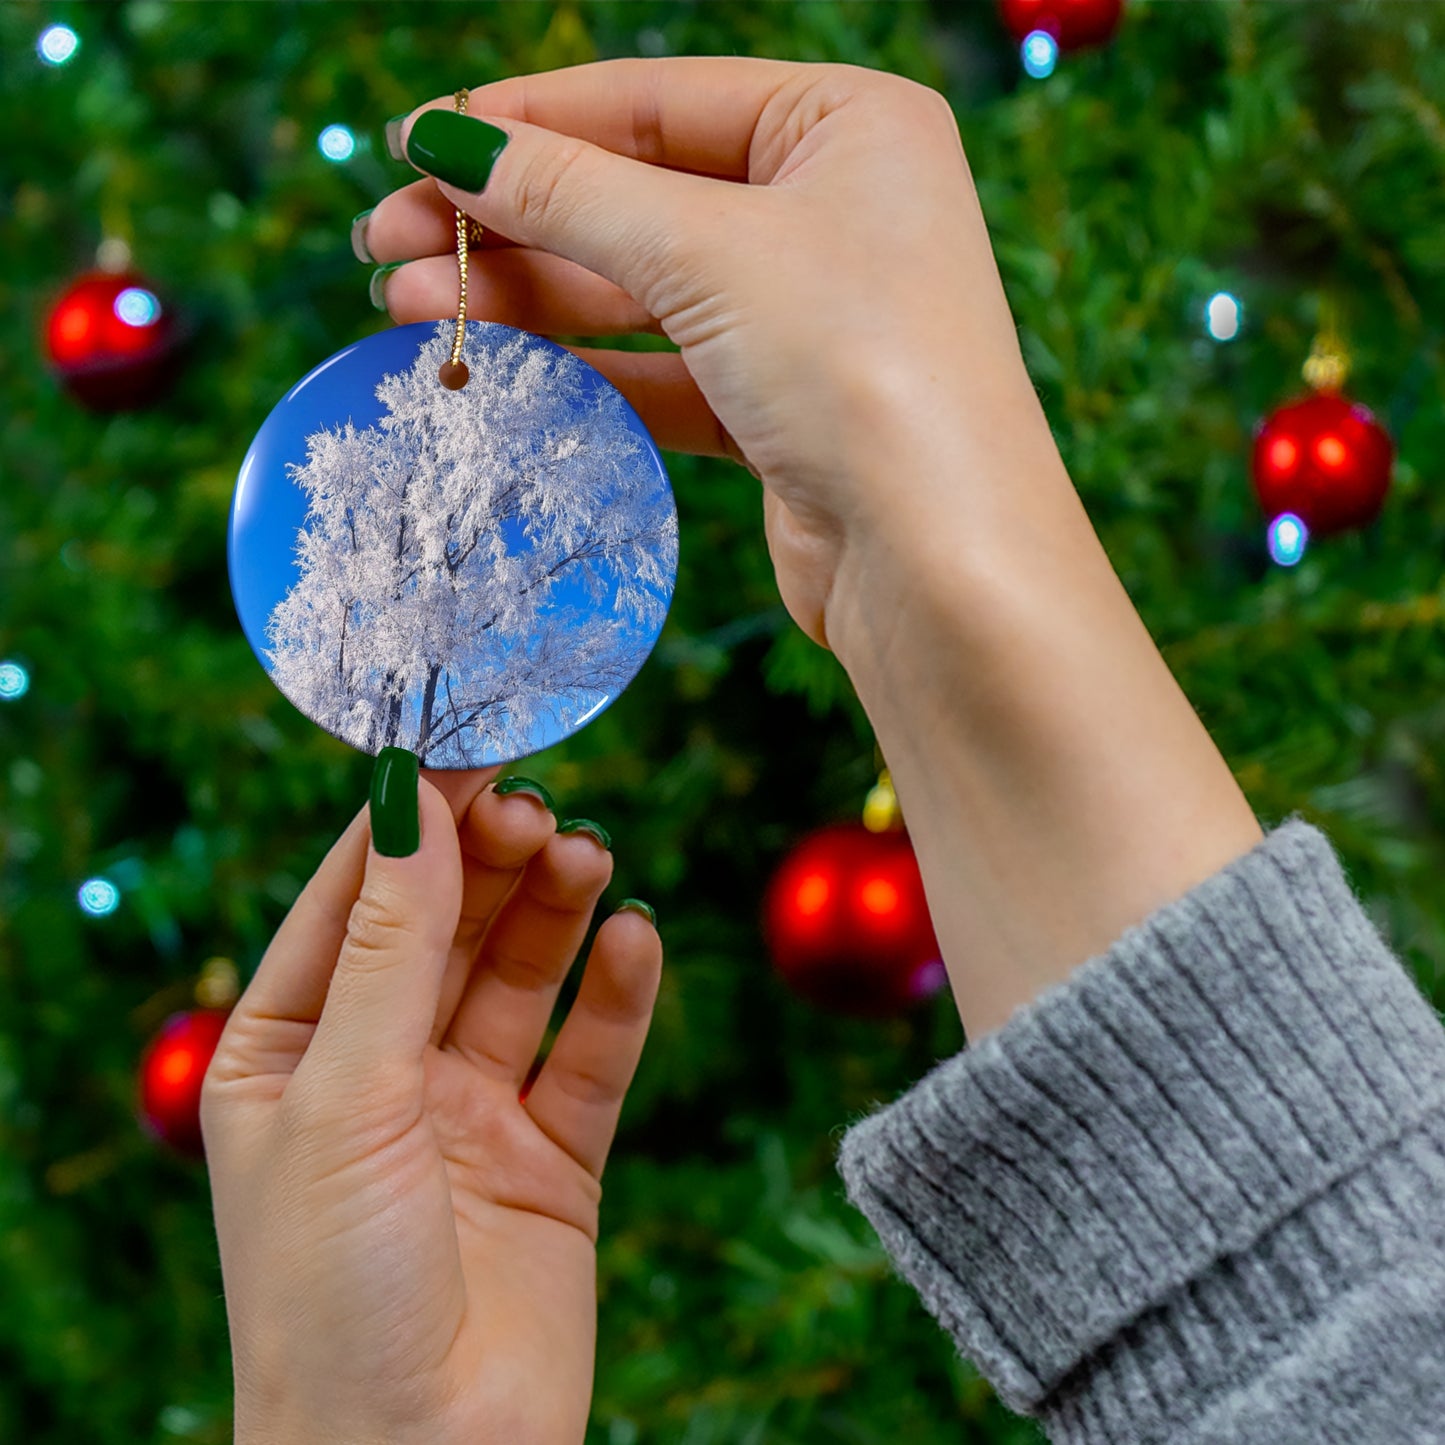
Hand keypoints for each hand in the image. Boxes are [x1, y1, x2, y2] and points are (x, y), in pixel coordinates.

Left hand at [201, 769, 661, 1444]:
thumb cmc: (332, 1293)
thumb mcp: (346, 1095)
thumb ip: (391, 947)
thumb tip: (413, 804)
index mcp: (290, 1052)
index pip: (352, 901)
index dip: (409, 823)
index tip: (468, 747)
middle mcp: (380, 1072)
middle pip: (446, 927)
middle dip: (490, 862)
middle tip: (540, 808)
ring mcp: (469, 1113)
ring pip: (521, 978)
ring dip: (555, 912)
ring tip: (589, 857)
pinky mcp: (552, 1159)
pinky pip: (590, 1055)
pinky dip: (617, 995)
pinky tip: (635, 941)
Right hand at [361, 57, 1054, 658]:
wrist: (939, 563)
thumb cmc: (859, 368)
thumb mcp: (707, 252)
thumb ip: (571, 193)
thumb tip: (447, 141)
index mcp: (847, 124)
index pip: (654, 101)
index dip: (526, 121)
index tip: (413, 143)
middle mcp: (834, 209)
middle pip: (637, 195)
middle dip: (508, 219)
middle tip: (384, 241)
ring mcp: (808, 314)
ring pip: (640, 288)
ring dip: (526, 296)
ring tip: (405, 306)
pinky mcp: (782, 408)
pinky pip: (662, 369)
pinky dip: (581, 368)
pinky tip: (490, 365)